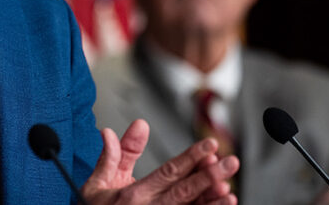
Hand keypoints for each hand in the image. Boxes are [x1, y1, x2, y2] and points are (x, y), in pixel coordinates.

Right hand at [81, 119, 239, 204]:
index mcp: (134, 195)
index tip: (210, 146)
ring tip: (229, 188)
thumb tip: (112, 131)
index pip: (168, 172)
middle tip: (231, 162)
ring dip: (212, 199)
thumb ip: (113, 156)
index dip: (191, 157)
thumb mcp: (98, 183)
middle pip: (185, 191)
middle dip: (210, 175)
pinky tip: (223, 204)